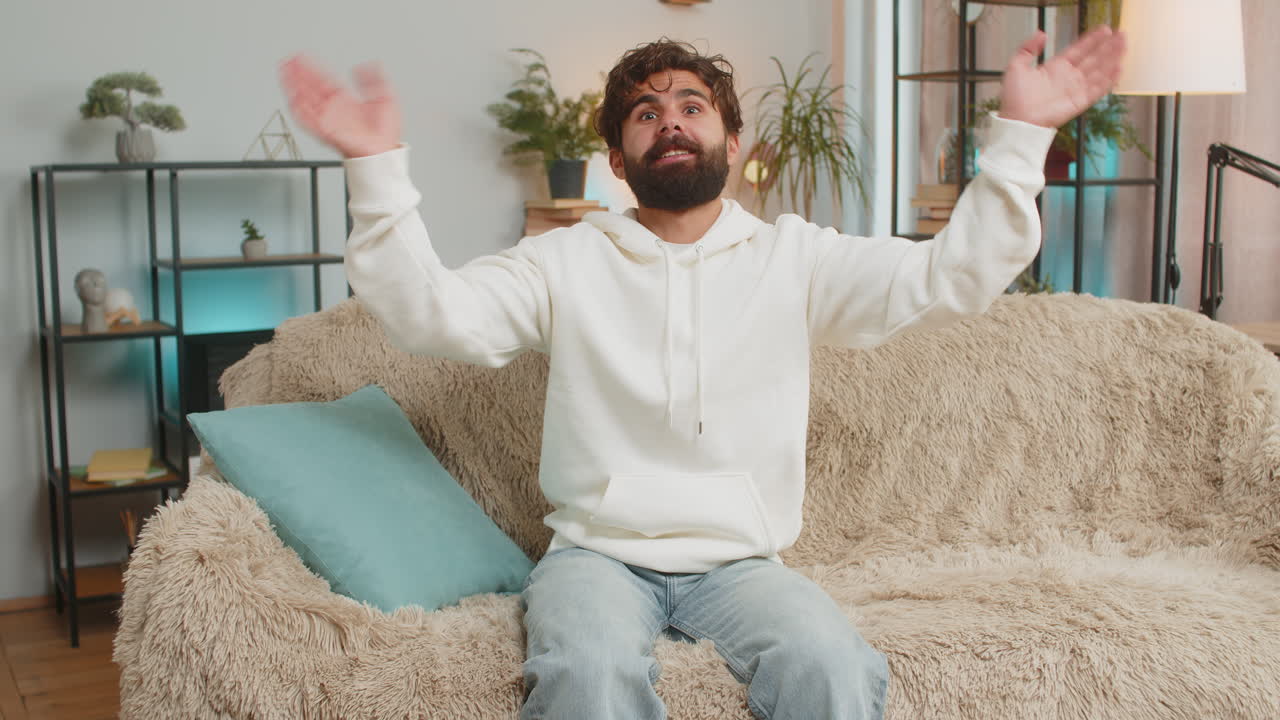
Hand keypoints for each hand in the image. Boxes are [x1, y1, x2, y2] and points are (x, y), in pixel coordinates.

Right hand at [279, 55, 401, 158]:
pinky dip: (299, 110)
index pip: (323, 80)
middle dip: (298, 73)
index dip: (312, 68)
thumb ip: (374, 80)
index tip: (301, 57)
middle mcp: (333, 109)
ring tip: (285, 73)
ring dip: (294, 87)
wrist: (384, 153)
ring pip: (305, 99)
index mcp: (345, 100)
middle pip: (310, 87)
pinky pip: (307, 120)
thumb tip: (367, 65)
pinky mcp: (326, 131)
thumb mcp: (385, 98)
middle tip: (288, 60)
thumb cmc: (385, 133)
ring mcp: (328, 119)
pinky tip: (292, 98)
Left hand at [998, 26, 1126, 129]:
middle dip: (1108, 46)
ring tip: (1124, 45)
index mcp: (1055, 68)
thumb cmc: (1014, 98)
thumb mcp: (1016, 66)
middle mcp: (1068, 77)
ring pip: (1099, 71)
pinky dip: (1109, 80)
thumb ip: (1028, 48)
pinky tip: (1119, 68)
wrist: (1017, 121)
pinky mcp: (1079, 102)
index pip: (1078, 50)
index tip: (1104, 29)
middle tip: (1121, 34)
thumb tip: (1041, 34)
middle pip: (1093, 58)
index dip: (1091, 40)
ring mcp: (1075, 89)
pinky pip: (1098, 89)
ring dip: (1112, 58)